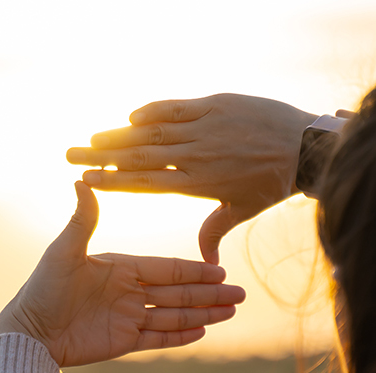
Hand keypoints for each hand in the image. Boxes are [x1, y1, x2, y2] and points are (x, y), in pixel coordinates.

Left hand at [0, 182, 245, 366]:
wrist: (29, 331)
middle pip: (179, 293)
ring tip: (231, 312)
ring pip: (175, 315)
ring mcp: (129, 318)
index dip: (195, 271)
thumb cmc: (42, 288)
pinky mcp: (124, 342)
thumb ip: (82, 221)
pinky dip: (181, 336)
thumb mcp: (64, 251)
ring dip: (204, 314)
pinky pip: (159, 338)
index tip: (221, 270)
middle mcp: (131, 292)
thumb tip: (83, 181)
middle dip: (210, 294)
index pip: (168, 269)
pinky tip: (203, 332)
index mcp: (123, 269)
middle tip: (240, 295)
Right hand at [66, 94, 317, 263]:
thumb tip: (207, 264)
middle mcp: (195, 154)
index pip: (146, 182)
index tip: (86, 180)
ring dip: (119, 135)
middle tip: (70, 155)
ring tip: (91, 139)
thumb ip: (215, 229)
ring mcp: (204, 127)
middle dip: (101, 157)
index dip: (114, 181)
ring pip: (152, 130)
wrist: (305, 147)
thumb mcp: (242, 209)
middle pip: (138, 155)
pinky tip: (130, 117)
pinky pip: (176, 106)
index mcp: (198, 182)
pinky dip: (152, 110)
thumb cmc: (273, 183)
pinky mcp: (215, 104)